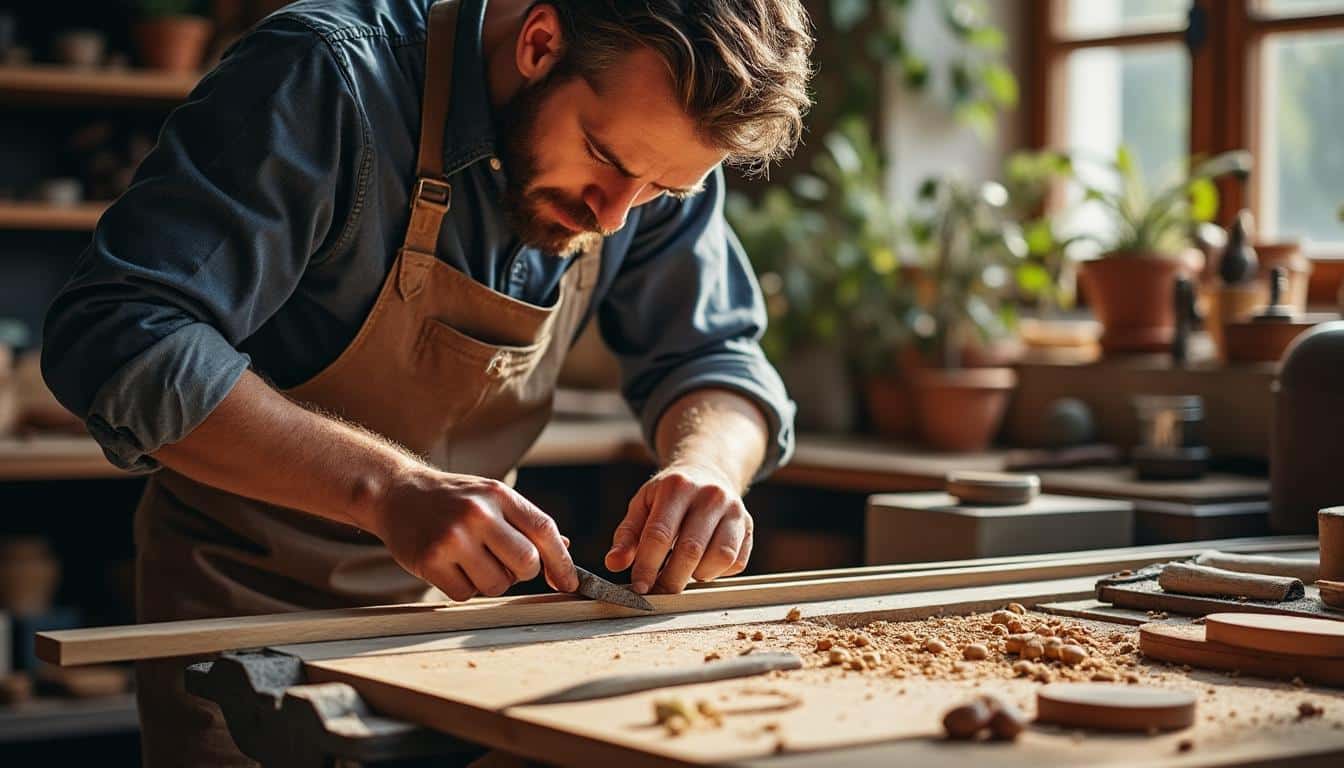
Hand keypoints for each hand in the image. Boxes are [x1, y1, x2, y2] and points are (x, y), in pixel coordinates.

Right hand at [365, 468, 576, 600]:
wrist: (397, 493)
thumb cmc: (453, 499)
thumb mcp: (492, 497)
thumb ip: (526, 522)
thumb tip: (564, 549)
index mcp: (499, 494)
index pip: (544, 530)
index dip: (562, 561)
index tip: (571, 582)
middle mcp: (478, 513)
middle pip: (526, 564)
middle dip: (522, 572)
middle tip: (503, 562)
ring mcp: (453, 537)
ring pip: (496, 585)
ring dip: (490, 581)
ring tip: (471, 559)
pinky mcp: (429, 560)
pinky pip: (466, 595)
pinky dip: (463, 588)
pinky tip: (451, 566)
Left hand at [604, 463, 752, 593]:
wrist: (708, 471)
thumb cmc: (669, 494)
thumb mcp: (642, 505)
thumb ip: (627, 535)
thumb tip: (614, 564)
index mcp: (677, 487)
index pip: (660, 534)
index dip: (647, 566)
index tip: (639, 587)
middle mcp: (710, 495)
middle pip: (690, 550)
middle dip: (671, 580)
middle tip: (658, 591)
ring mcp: (734, 510)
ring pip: (719, 558)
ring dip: (697, 575)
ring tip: (683, 570)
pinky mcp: (749, 526)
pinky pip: (736, 563)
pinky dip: (717, 572)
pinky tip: (702, 564)